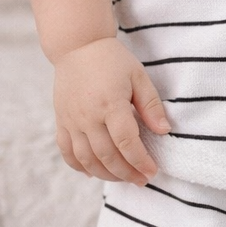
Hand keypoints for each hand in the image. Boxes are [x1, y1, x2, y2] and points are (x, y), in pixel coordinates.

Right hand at [53, 38, 169, 184]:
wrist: (77, 47)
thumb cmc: (112, 60)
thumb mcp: (139, 76)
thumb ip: (151, 106)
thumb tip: (164, 131)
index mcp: (110, 104)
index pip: (126, 142)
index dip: (140, 161)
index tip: (152, 171)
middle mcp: (88, 116)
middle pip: (107, 156)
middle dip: (126, 173)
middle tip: (142, 180)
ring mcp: (71, 121)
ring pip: (86, 160)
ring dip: (106, 175)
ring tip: (123, 179)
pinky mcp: (61, 122)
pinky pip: (67, 152)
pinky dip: (79, 167)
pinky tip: (94, 173)